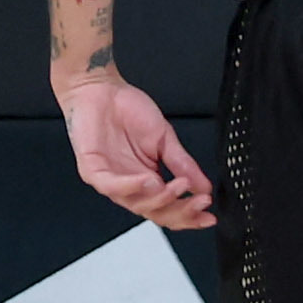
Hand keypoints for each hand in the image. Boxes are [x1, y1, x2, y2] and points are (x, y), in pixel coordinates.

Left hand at [58, 74, 214, 228]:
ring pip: (137, 204)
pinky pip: (112, 187)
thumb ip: (182, 163)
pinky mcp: (93, 172)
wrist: (100, 87)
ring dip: (161, 199)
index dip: (190, 215)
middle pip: (157, 213)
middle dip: (181, 212)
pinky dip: (133, 186)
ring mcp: (111, 182)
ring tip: (179, 187)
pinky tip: (150, 180)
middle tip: (200, 202)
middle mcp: (130, 186)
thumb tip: (204, 186)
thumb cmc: (126, 109)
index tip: (209, 215)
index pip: (170, 209)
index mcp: (148, 181)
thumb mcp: (163, 137)